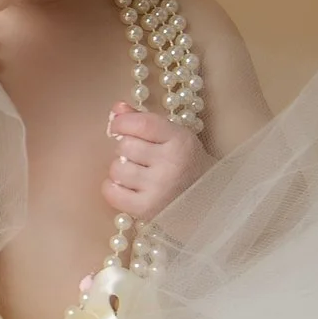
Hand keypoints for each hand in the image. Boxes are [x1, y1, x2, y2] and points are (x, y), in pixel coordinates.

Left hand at [103, 101, 212, 219]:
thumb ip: (144, 120)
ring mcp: (159, 189)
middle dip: (126, 149)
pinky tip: (127, 187)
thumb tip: (117, 108)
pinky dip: (113, 188)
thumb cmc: (184, 162)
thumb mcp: (173, 136)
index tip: (117, 126)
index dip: (122, 122)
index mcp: (180, 141)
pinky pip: (111, 192)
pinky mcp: (147, 209)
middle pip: (125, 146)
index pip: (141, 124)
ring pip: (116, 169)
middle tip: (140, 157)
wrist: (206, 199)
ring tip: (136, 173)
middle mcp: (171, 165)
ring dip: (120, 169)